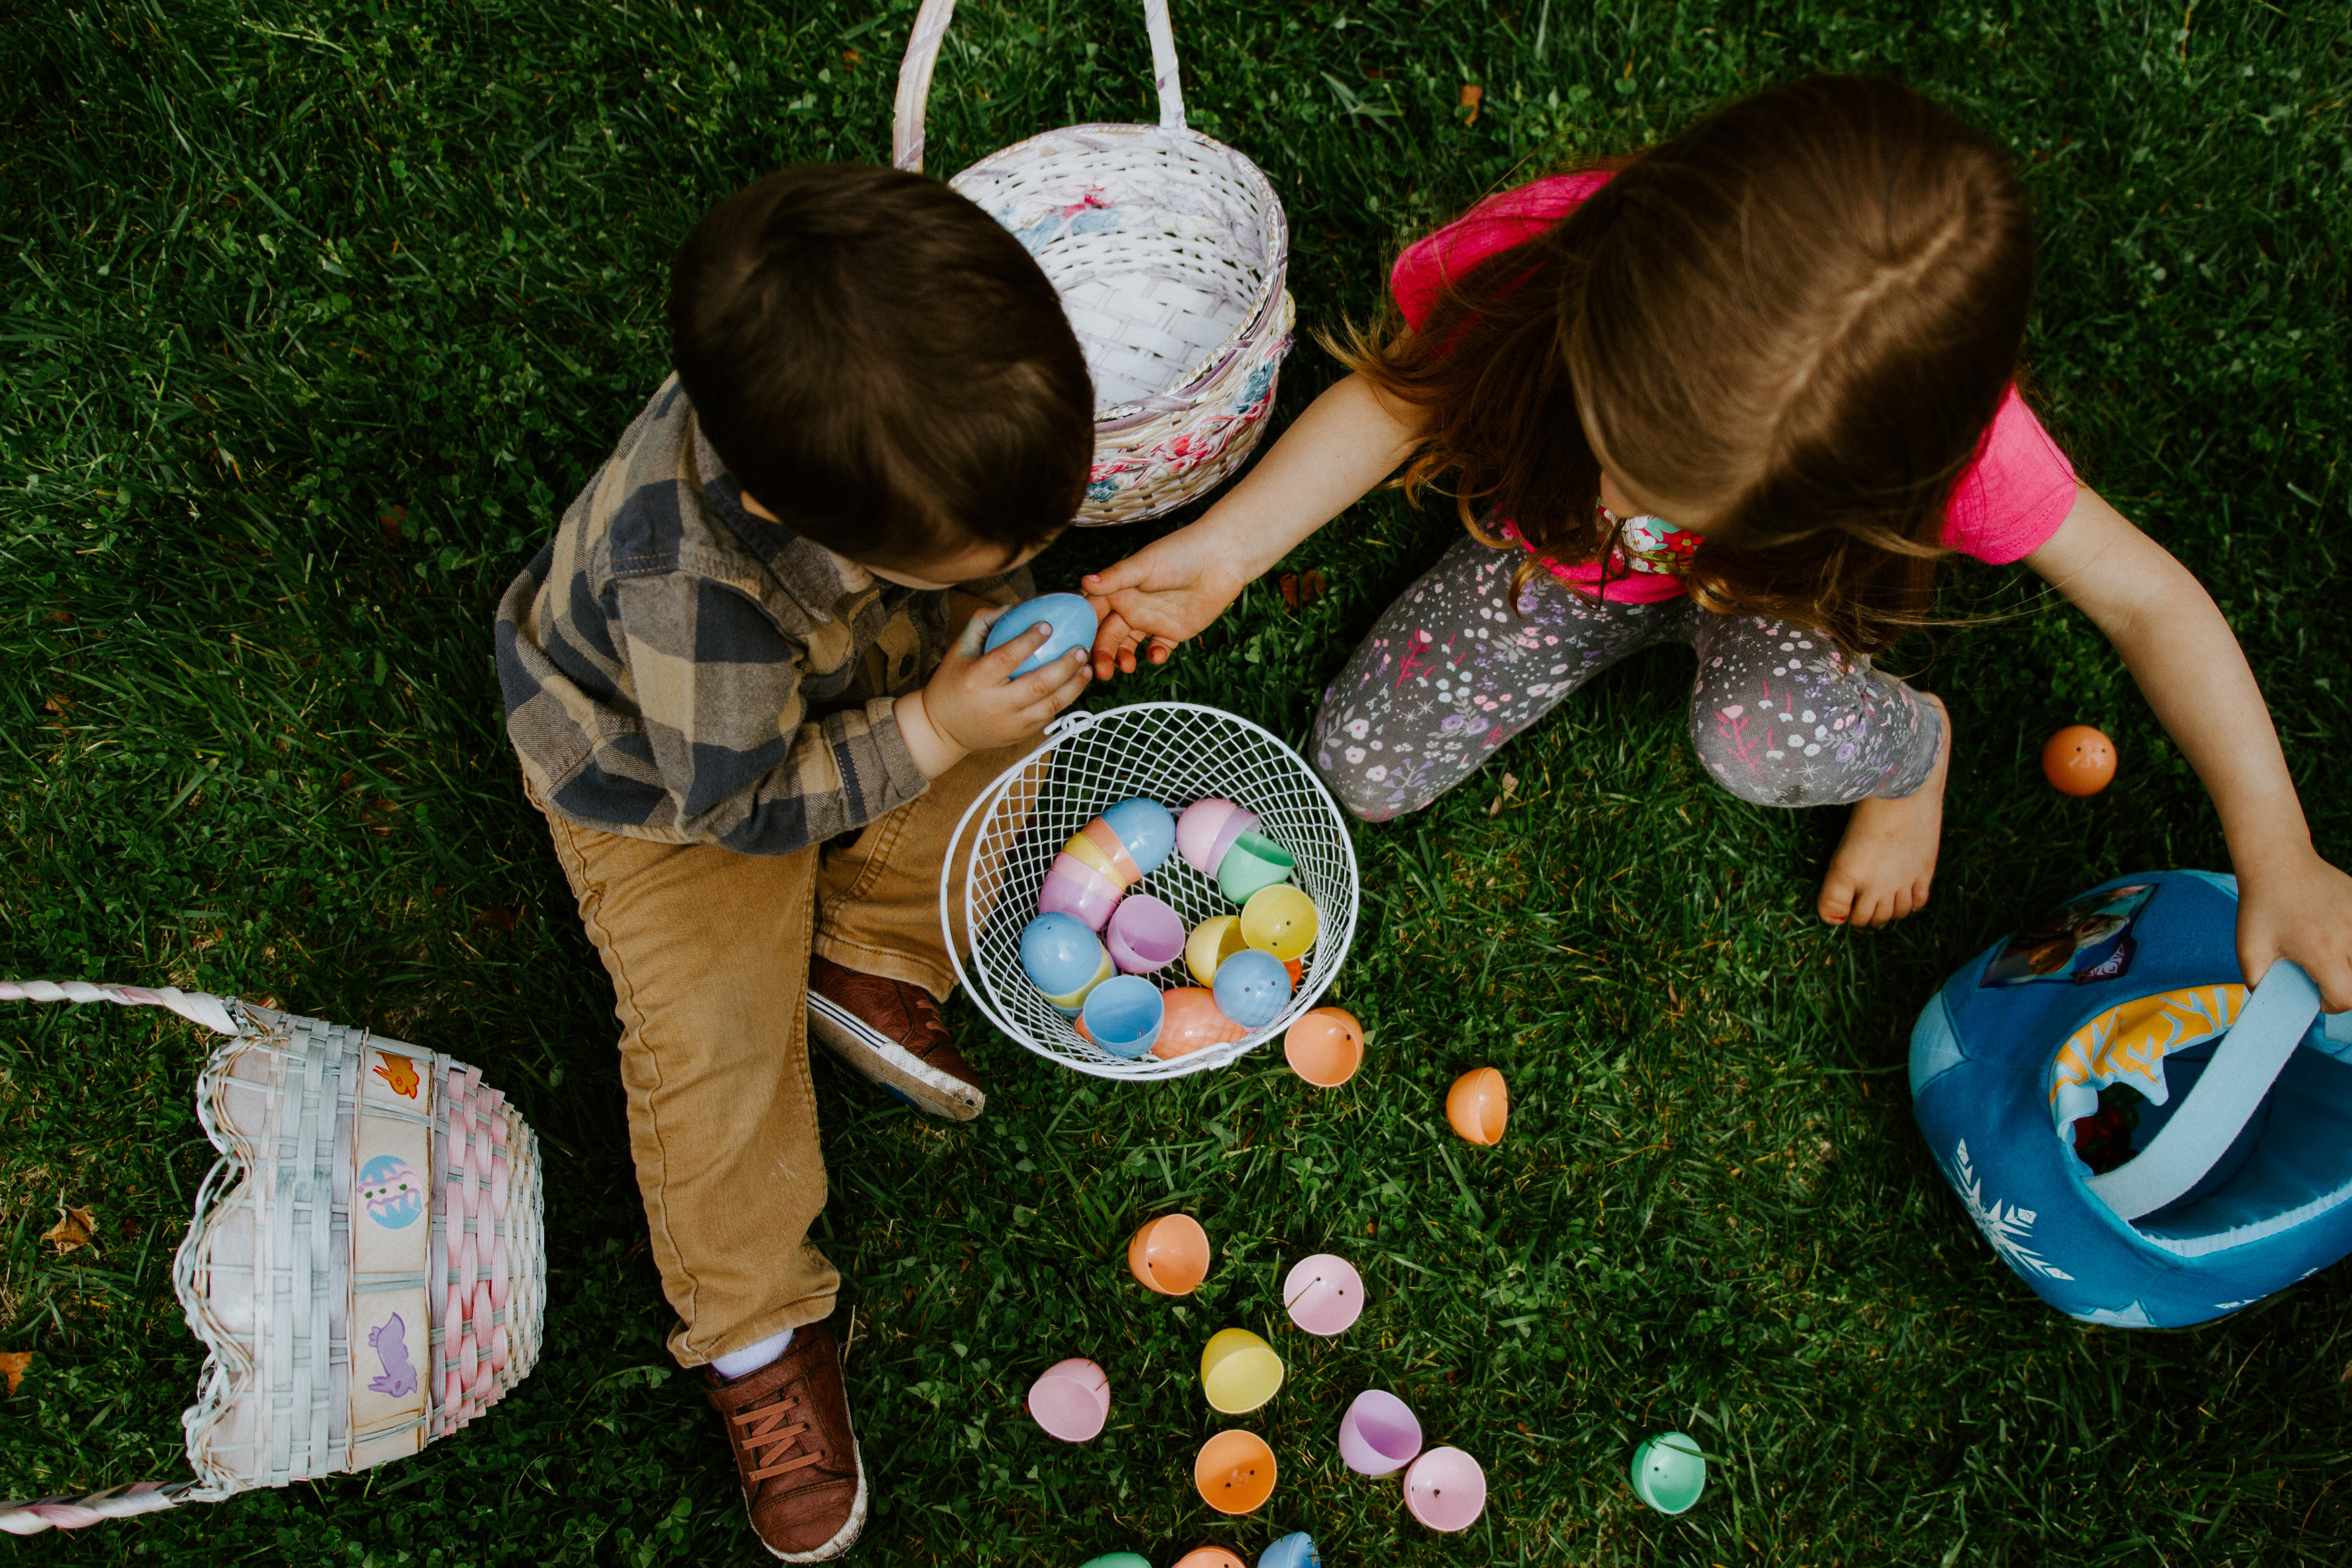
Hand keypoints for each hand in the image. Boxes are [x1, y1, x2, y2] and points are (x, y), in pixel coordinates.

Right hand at [898, 609, 1089, 775]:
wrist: (943, 729)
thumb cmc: (952, 682)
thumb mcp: (958, 650)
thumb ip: (981, 624)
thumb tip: (1012, 607)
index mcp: (976, 680)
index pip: (1006, 658)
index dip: (1028, 641)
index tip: (1047, 624)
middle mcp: (994, 704)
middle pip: (1037, 685)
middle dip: (1064, 666)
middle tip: (1080, 648)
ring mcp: (1009, 724)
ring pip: (1050, 705)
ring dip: (1073, 686)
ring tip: (1087, 668)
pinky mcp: (1019, 736)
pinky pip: (1048, 717)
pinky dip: (1064, 700)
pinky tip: (1075, 685)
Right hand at [1080, 526, 1251, 677]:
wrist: (1221, 559)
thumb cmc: (1180, 553)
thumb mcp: (1143, 565)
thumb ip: (1115, 578)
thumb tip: (1084, 581)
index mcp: (1119, 590)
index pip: (1093, 614)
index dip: (1083, 630)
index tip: (1076, 649)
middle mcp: (1132, 607)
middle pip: (1108, 636)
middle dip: (1103, 654)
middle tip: (1102, 672)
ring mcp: (1152, 620)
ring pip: (1129, 646)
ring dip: (1124, 658)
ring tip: (1127, 667)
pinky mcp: (1173, 632)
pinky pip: (1158, 650)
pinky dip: (1155, 656)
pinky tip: (1157, 656)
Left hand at [2234, 842, 2351, 1011]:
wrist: (2278, 861)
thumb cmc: (2261, 906)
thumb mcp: (2249, 949)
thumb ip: (2258, 982)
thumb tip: (2271, 1001)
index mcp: (2321, 951)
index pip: (2346, 998)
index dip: (2331, 1004)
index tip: (2318, 994)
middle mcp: (2349, 936)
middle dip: (2346, 986)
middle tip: (2327, 978)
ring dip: (2350, 963)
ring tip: (2332, 957)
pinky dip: (2351, 941)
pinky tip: (2335, 934)